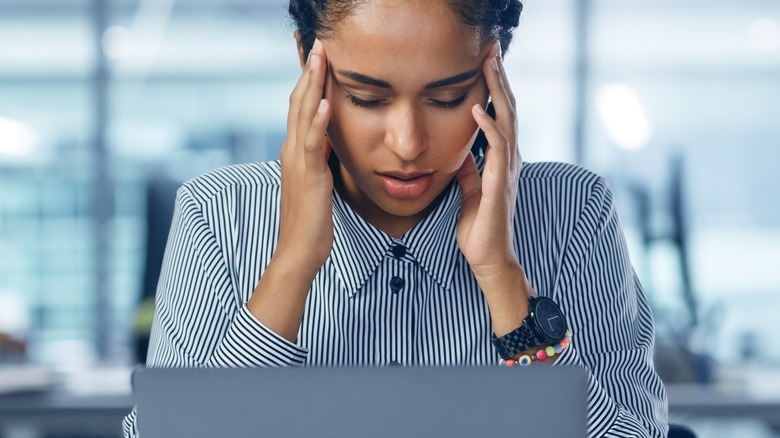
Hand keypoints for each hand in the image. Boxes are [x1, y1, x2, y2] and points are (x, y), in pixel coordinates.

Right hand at [248, 39, 331, 340]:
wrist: (299, 251)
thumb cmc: (310, 220)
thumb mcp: (317, 182)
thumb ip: (319, 159)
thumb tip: (328, 141)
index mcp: (295, 151)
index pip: (300, 107)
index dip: (308, 80)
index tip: (317, 55)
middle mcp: (292, 151)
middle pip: (299, 102)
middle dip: (310, 71)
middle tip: (317, 42)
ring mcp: (298, 162)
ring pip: (303, 115)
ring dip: (312, 84)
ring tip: (320, 57)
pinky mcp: (308, 176)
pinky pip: (313, 144)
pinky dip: (318, 122)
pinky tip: (325, 102)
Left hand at [456, 41, 528, 335]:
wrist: (488, 259)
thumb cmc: (480, 229)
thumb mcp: (471, 193)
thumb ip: (469, 172)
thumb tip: (462, 155)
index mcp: (500, 162)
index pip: (501, 116)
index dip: (496, 89)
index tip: (486, 64)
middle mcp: (508, 161)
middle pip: (509, 110)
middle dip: (500, 79)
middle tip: (492, 49)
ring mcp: (506, 171)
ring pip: (508, 121)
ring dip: (498, 91)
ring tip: (489, 64)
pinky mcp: (500, 183)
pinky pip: (496, 148)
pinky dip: (488, 124)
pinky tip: (479, 106)